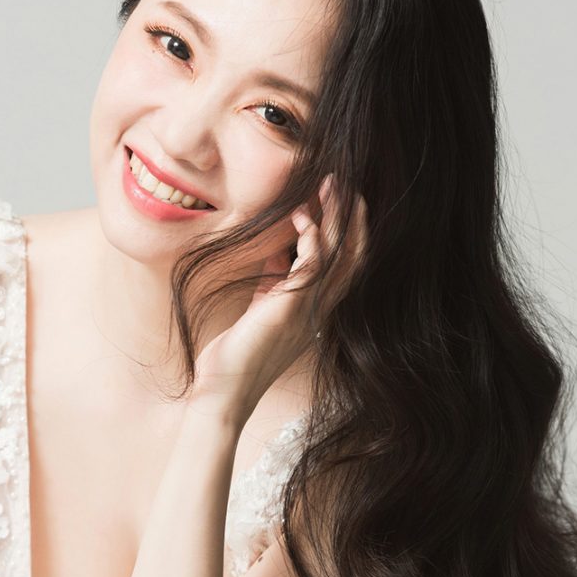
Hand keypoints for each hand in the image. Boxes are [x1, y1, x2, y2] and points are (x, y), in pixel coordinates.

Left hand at [188, 175, 367, 425]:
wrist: (223, 393)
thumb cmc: (236, 355)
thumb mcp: (260, 308)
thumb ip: (274, 281)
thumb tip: (276, 251)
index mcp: (314, 310)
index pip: (345, 265)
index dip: (349, 231)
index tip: (338, 200)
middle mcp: (319, 310)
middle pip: (352, 255)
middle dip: (351, 217)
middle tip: (343, 183)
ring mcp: (308, 310)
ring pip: (338, 255)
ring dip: (336, 217)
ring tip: (329, 186)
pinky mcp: (290, 310)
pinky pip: (312, 266)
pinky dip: (311, 238)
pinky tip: (302, 218)